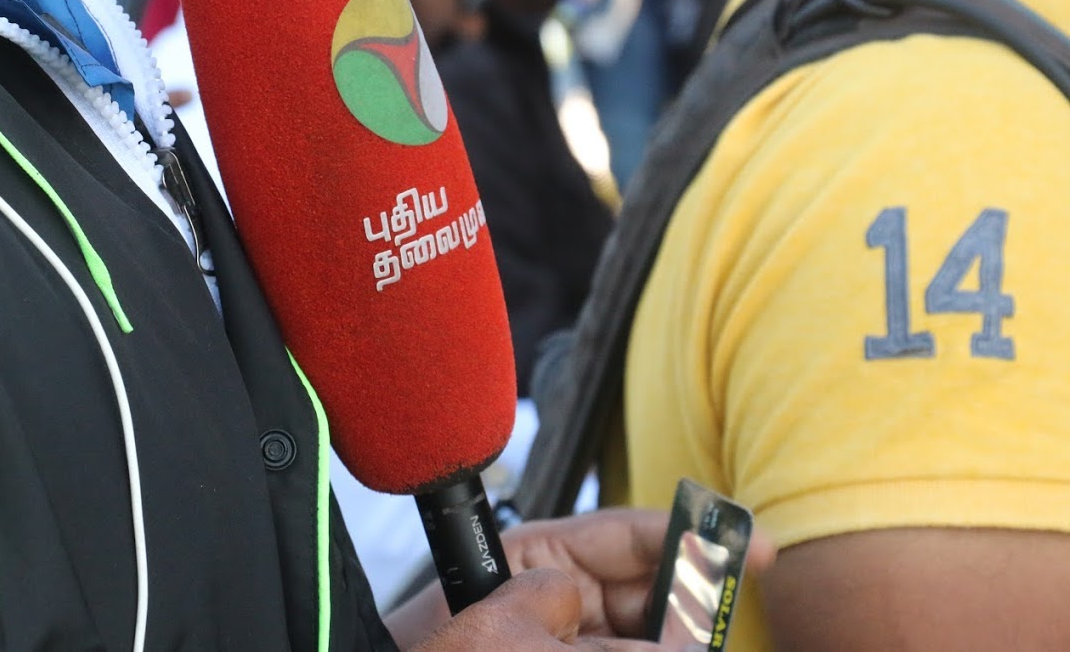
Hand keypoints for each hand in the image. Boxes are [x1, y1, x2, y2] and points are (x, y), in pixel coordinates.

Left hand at [384, 507, 775, 647]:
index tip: (754, 547)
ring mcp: (564, 638)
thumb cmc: (424, 649)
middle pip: (652, 597)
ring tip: (701, 638)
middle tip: (724, 624)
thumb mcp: (508, 633)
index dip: (693, 537)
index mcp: (540, 558)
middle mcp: (561, 601)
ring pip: (645, 638)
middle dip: (694, 610)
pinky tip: (681, 649)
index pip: (629, 537)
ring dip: (675, 641)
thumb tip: (680, 651)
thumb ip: (595, 642)